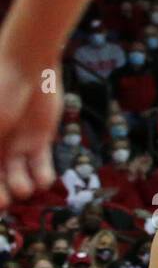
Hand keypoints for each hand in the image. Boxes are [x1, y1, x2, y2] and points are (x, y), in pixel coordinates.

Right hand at [0, 59, 59, 207]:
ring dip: (22, 186)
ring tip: (25, 187)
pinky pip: (41, 167)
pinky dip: (42, 176)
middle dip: (0, 194)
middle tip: (5, 201)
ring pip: (18, 177)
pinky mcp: (39, 141)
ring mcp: (16, 144)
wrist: (27, 66)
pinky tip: (43, 179)